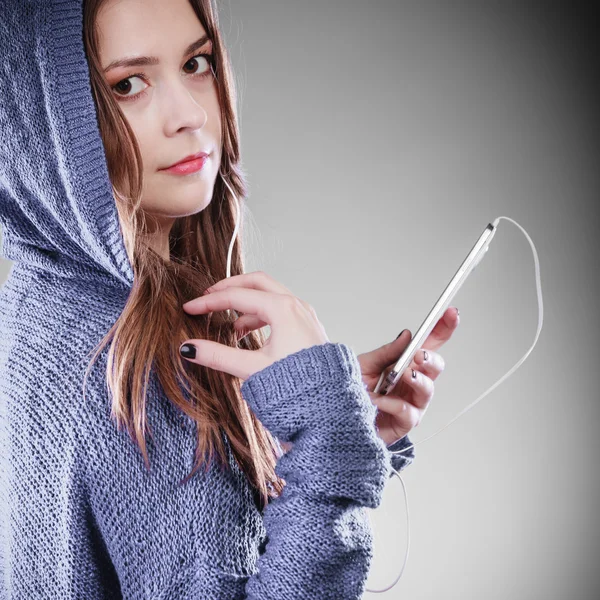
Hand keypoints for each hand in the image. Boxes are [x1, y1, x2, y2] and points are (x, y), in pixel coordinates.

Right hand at [180, 271, 328, 380]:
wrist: (329, 403)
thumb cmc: (296, 385)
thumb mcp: (252, 368)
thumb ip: (218, 355)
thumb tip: (188, 348)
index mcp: (282, 309)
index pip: (237, 296)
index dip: (209, 302)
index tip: (190, 309)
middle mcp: (296, 305)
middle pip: (256, 281)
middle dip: (230, 288)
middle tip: (208, 298)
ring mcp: (304, 314)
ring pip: (270, 294)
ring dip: (246, 302)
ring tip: (227, 324)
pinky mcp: (307, 325)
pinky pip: (280, 308)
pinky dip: (260, 314)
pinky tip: (246, 333)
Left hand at [357, 307, 459, 445]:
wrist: (336, 418)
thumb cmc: (351, 391)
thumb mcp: (364, 365)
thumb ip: (386, 352)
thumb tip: (407, 335)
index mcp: (405, 365)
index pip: (428, 345)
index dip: (442, 329)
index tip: (451, 313)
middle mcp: (412, 384)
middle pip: (435, 367)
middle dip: (431, 358)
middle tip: (419, 354)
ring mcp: (411, 404)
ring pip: (427, 390)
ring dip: (417, 380)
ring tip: (405, 375)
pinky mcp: (403, 424)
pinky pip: (407, 412)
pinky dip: (392, 404)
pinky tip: (378, 400)